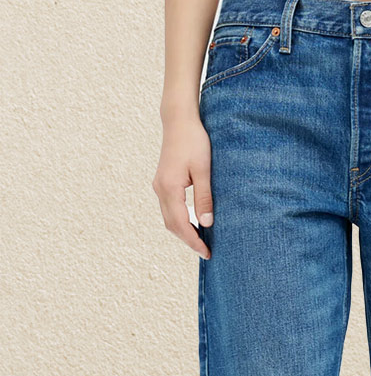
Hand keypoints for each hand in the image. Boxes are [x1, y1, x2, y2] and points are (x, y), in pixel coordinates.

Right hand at [153, 110, 211, 258]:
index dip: (193, 241)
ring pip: (169, 217)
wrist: (179, 122)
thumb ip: (204, 198)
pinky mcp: (163, 182)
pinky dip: (180, 220)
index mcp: (170, 188)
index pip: (181, 224)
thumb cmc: (195, 142)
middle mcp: (160, 189)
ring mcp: (159, 185)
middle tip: (206, 251)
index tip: (207, 253)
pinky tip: (194, 223)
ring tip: (202, 241)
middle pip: (171, 224)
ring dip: (183, 231)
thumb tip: (206, 224)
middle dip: (188, 240)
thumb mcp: (204, 171)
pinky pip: (169, 208)